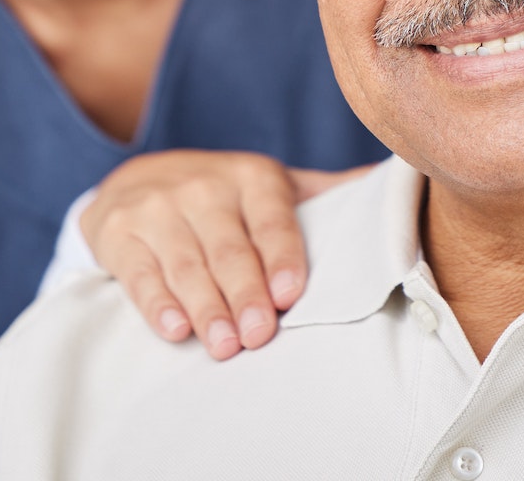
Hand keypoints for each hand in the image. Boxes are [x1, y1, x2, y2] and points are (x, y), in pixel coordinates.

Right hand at [79, 150, 370, 359]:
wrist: (135, 181)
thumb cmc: (222, 198)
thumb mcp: (271, 188)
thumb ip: (327, 194)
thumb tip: (404, 186)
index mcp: (252, 178)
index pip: (272, 218)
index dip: (282, 256)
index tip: (290, 294)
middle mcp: (204, 187)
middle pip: (229, 248)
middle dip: (244, 293)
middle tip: (259, 336)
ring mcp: (158, 208)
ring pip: (186, 264)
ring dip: (205, 307)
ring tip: (223, 345)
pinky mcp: (119, 233)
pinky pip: (140, 273)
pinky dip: (156, 302)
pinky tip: (173, 328)